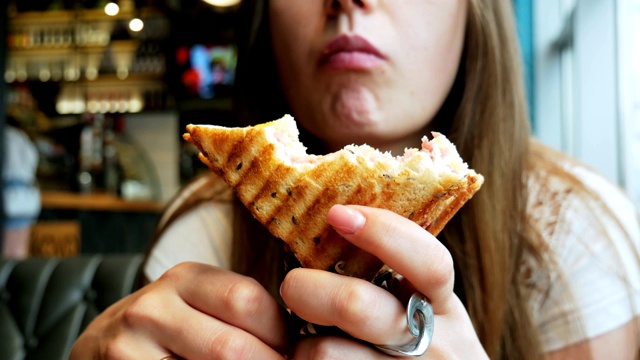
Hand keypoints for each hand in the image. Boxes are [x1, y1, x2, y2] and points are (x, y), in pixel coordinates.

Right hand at [70, 262, 288, 359]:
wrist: (97, 350)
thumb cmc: (166, 329)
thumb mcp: (197, 304)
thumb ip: (238, 313)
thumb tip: (298, 342)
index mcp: (184, 279)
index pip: (247, 300)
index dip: (280, 334)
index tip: (292, 351)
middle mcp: (152, 308)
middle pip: (231, 347)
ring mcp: (129, 347)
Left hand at [280, 204, 488, 358]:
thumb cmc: (421, 344)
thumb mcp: (423, 307)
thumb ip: (392, 272)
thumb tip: (335, 218)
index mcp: (441, 306)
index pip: (429, 264)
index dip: (385, 233)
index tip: (338, 214)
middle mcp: (430, 344)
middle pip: (357, 306)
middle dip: (311, 288)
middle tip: (292, 284)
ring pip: (327, 351)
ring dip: (302, 342)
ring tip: (305, 339)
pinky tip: (307, 358)